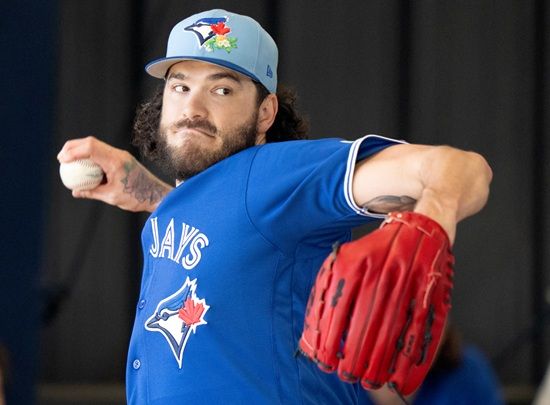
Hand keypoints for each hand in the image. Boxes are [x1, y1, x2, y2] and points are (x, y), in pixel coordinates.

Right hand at [57, 136, 171, 211]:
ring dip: (81, 150)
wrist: (156, 194)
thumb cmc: (137, 197)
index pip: (90, 148)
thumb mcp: (112, 197)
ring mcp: (120, 155)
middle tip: (61, 158)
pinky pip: (102, 152)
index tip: (62, 160)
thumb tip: (75, 191)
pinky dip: (90, 156)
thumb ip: (92, 192)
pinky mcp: (122, 158)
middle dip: (73, 147)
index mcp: (115, 162)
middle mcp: (118, 154)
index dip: (73, 151)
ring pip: (96, 145)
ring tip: (68, 160)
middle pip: (91, 142)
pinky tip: (83, 166)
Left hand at [298, 212, 453, 395]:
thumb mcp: (348, 255)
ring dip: (380, 365)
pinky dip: (412, 361)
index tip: (324, 362)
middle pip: (364, 327)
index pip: (337, 310)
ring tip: (370, 383)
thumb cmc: (378, 246)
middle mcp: (382, 272)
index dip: (329, 341)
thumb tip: (314, 328)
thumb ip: (331, 284)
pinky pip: (421, 333)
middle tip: (346, 377)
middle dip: (353, 359)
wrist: (423, 223)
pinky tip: (403, 379)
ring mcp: (409, 282)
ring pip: (392, 333)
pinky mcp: (434, 292)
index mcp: (355, 263)